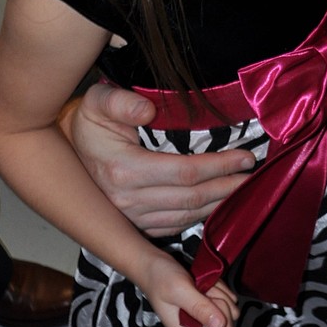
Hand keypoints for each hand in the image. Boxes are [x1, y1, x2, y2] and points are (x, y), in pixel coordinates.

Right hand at [66, 82, 254, 237]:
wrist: (71, 149)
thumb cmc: (92, 120)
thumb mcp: (98, 100)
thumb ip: (120, 101)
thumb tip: (148, 109)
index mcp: (123, 171)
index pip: (184, 172)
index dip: (219, 166)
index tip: (245, 156)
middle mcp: (127, 201)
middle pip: (191, 198)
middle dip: (227, 187)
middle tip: (255, 176)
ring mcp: (132, 217)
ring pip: (187, 216)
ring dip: (220, 204)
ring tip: (245, 190)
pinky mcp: (137, 225)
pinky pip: (177, 225)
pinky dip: (202, 216)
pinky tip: (221, 204)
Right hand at [138, 250, 238, 326]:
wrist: (152, 265)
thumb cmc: (161, 277)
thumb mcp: (180, 290)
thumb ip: (199, 308)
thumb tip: (221, 326)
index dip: (219, 308)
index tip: (203, 294)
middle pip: (229, 318)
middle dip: (219, 297)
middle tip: (200, 287)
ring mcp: (202, 318)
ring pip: (229, 306)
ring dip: (218, 290)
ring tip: (198, 283)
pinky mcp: (205, 307)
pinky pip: (226, 298)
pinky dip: (218, 286)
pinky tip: (203, 282)